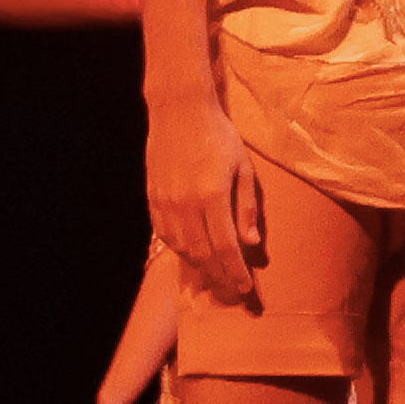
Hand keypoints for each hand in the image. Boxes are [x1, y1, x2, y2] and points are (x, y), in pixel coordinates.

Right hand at [147, 95, 263, 304]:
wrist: (179, 111)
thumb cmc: (219, 136)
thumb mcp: (244, 168)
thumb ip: (247, 208)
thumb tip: (251, 244)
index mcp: (212, 195)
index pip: (225, 247)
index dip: (235, 272)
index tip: (246, 290)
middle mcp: (186, 204)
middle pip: (202, 254)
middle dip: (219, 277)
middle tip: (232, 293)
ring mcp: (166, 202)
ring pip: (182, 249)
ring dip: (199, 268)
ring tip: (215, 277)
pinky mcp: (153, 198)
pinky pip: (165, 235)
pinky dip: (180, 251)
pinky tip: (192, 256)